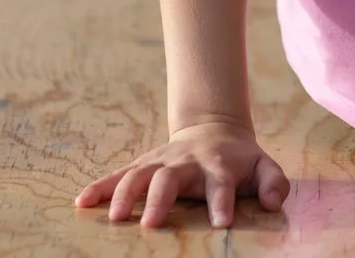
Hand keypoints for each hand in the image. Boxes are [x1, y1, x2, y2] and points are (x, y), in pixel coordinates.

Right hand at [74, 120, 288, 228]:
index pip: (221, 183)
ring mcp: (160, 162)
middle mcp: (185, 162)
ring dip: (124, 194)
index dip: (222, 201)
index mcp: (218, 165)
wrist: (213, 130)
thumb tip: (272, 202)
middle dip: (160, 200)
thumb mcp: (264, 166)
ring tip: (114, 218)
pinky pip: (117, 175)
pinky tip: (82, 202)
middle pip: (169, 178)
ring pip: (138, 174)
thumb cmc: (240, 160)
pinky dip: (99, 187)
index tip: (221, 222)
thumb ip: (273, 183)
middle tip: (151, 224)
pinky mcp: (141, 166)